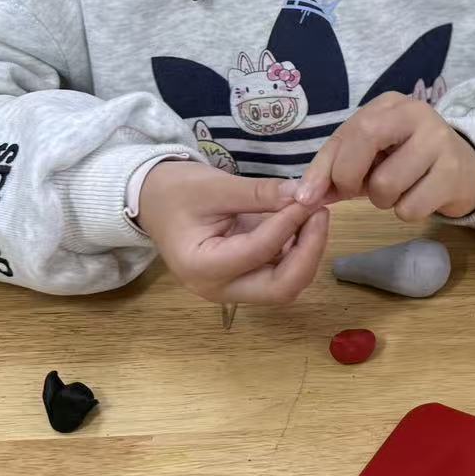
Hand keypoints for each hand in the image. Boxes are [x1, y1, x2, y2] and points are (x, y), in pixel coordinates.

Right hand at [137, 161, 330, 304]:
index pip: (259, 251)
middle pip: (280, 288)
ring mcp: (233, 288)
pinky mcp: (244, 279)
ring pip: (285, 285)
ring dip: (307, 253)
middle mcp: (218, 288)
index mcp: (202, 267)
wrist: (154, 201)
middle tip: (320, 214)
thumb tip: (303, 193)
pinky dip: (298, 252)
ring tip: (315, 215)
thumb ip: (260, 193)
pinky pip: (280, 274)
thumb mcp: (216, 186)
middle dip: (308, 252)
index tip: (309, 197)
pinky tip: (304, 224)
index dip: (290, 223)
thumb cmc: (177, 192)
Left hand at [298, 93, 474, 220]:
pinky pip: (409, 207)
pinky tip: (419, 197)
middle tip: (357, 191)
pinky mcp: (453, 172)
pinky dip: (406, 212)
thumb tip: (304, 196)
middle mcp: (416, 113)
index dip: (322, 168)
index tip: (308, 197)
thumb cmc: (407, 160)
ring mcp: (439, 140)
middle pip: (365, 139)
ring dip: (382, 200)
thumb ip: (335, 169)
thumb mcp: (369, 156)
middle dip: (349, 177)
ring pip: (385, 183)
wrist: (466, 170)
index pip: (347, 132)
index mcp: (390, 105)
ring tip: (397, 190)